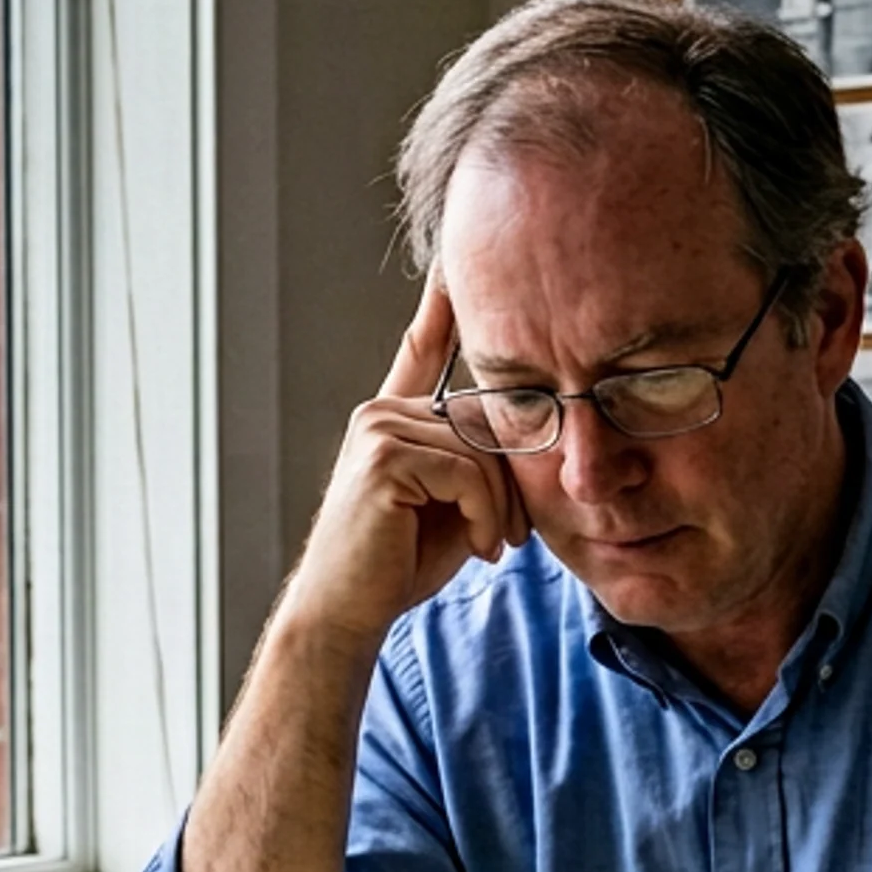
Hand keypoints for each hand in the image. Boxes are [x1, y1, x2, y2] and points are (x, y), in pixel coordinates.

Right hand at [277, 285, 530, 640]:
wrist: (347, 613)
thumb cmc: (398, 565)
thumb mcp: (451, 504)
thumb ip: (476, 463)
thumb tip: (524, 438)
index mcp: (392, 418)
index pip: (423, 347)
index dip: (442, 305)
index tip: (453, 259)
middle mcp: (380, 411)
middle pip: (482, 420)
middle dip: (507, 482)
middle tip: (505, 536)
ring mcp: (378, 428)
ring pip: (481, 451)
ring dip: (499, 508)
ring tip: (490, 546)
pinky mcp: (385, 457)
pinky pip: (469, 473)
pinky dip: (484, 516)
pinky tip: (476, 549)